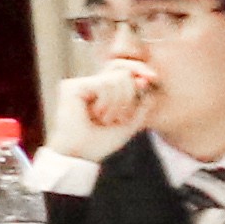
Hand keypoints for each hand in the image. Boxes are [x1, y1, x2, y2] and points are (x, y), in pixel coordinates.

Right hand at [43, 60, 157, 157]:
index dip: (138, 69)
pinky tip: (97, 114)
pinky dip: (108, 102)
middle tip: (119, 118)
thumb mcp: (131, 121)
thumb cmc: (101, 142)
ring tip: (106, 119)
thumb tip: (146, 80)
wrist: (81, 154)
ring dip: (119, 103)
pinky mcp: (72, 87)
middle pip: (123, 72)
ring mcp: (79, 84)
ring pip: (116, 79)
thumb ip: (142, 102)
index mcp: (100, 91)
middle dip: (129, 96)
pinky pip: (104, 84)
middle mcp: (88, 84)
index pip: (122, 70)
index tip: (152, 78)